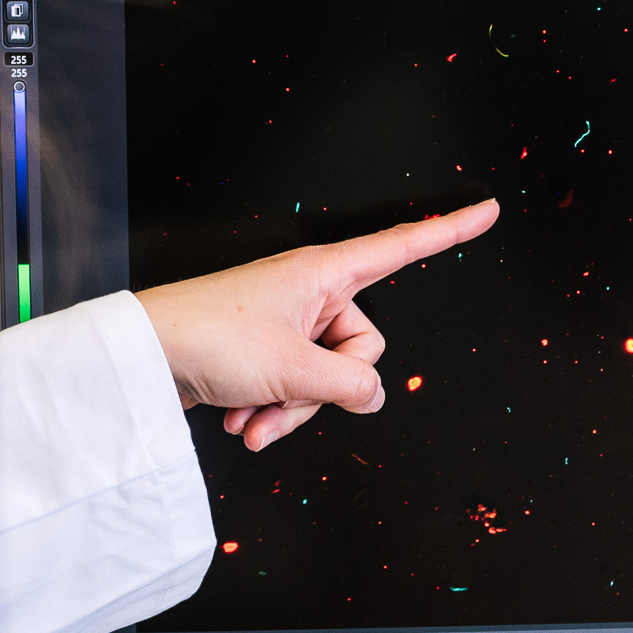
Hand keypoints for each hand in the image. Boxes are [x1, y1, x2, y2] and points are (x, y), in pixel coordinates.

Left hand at [137, 199, 499, 451]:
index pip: (402, 246)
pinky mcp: (263, 350)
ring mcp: (286, 322)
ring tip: (251, 421)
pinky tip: (239, 422)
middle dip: (326, 388)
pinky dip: (270, 410)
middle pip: (361, 345)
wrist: (142, 357)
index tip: (490, 209)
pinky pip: (293, 387)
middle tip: (283, 396)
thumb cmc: (209, 337)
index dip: (450, 230)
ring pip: (324, 376)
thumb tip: (372, 393)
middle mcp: (309, 292)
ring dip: (291, 409)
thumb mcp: (293, 369)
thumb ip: (349, 383)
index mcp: (324, 273)